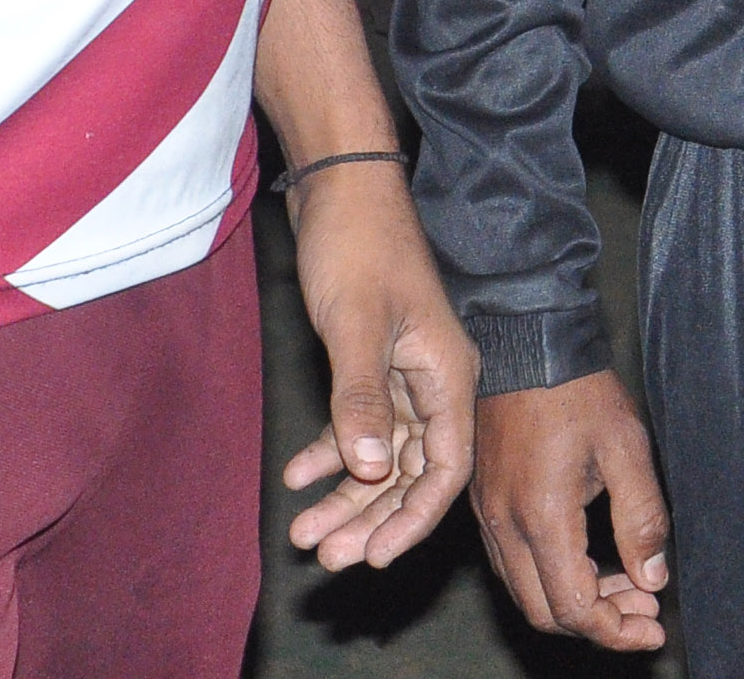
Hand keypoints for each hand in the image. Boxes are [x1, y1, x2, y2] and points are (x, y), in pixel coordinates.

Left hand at [280, 163, 478, 567]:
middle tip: (326, 558)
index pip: (445, 468)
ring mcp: (404, 373)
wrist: (341, 185)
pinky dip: (329, 450)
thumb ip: (362, 399)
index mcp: (448, 374)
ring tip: (303, 531)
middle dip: (369, 517)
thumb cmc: (357, 245)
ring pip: (380, 453)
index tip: (376, 556)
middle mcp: (434, 381)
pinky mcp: (373, 361)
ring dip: (344, 494)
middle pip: (410, 471)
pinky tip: (296, 475)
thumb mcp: (356, 325)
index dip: (414, 518)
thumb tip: (369, 471)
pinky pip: (357, 423)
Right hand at [471, 372, 670, 650]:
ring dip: (574, 602)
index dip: (616, 632)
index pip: (575, 608)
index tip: (652, 629)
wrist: (525, 341)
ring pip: (525, 592)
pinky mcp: (484, 501)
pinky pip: (512, 564)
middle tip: (644, 608)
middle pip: (544, 613)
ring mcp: (488, 515)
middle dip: (599, 623)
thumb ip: (642, 520)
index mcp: (542, 516)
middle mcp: (505, 525)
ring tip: (626, 584)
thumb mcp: (627, 448)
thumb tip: (652, 580)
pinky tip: (588, 558)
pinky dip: (551, 577)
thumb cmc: (578, 389)